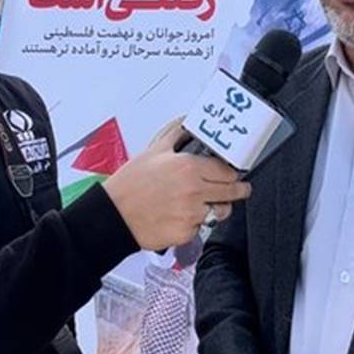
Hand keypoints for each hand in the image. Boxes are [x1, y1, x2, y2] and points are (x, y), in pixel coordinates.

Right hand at [103, 119, 250, 251]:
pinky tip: (179, 215)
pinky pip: (200, 228)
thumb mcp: (153, 150)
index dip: (232, 172)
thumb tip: (188, 120)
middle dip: (238, 190)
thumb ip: (176, 133)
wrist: (113, 215)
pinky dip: (194, 223)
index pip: (227, 172)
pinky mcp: (186, 233)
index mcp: (189, 169)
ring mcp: (191, 214)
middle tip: (241, 189)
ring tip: (203, 203)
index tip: (233, 173)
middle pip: (232, 192)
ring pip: (218, 212)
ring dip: (216, 208)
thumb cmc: (129, 184)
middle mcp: (194, 192)